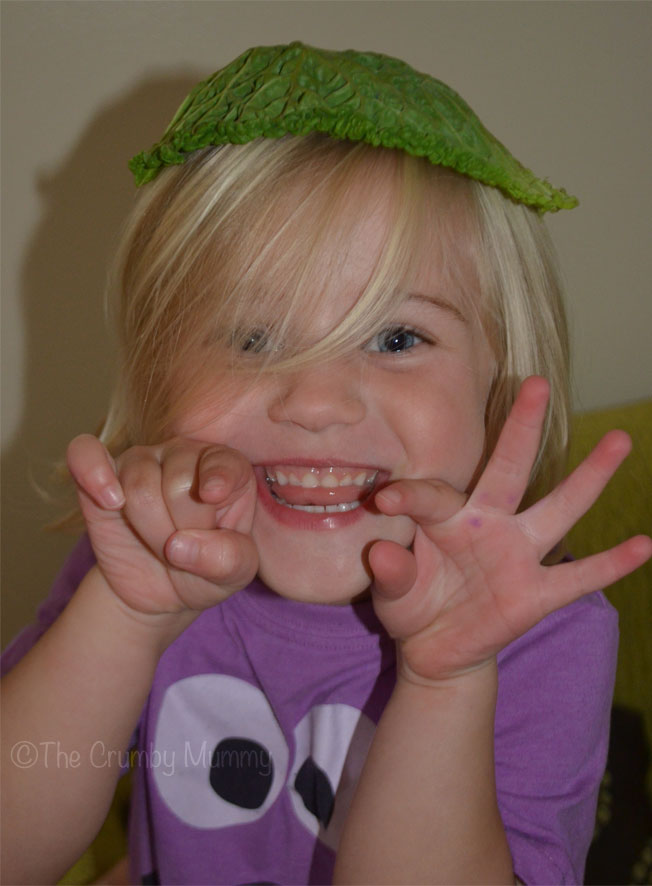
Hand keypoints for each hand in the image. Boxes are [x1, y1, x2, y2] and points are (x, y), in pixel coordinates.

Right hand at [66, 437, 258, 615]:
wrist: (160, 589)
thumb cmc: (206, 570)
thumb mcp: (234, 575)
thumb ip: (225, 559)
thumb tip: (180, 545)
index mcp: (228, 470)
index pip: (222, 464)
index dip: (218, 477)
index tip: (212, 496)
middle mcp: (184, 455)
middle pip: (179, 483)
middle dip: (180, 530)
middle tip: (183, 549)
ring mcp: (141, 461)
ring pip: (140, 485)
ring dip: (150, 530)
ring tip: (159, 545)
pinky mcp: (101, 473)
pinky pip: (86, 453)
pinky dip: (92, 471)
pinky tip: (109, 502)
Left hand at [369, 376, 651, 682]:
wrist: (436, 651)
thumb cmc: (412, 604)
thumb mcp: (392, 593)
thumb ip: (391, 574)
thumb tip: (383, 554)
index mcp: (446, 518)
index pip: (432, 496)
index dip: (410, 496)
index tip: (385, 498)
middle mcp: (488, 524)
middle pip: (508, 470)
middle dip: (521, 429)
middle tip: (537, 384)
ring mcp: (517, 555)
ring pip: (557, 508)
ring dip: (588, 476)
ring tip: (619, 439)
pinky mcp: (537, 593)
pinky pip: (578, 578)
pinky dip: (609, 564)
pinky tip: (643, 544)